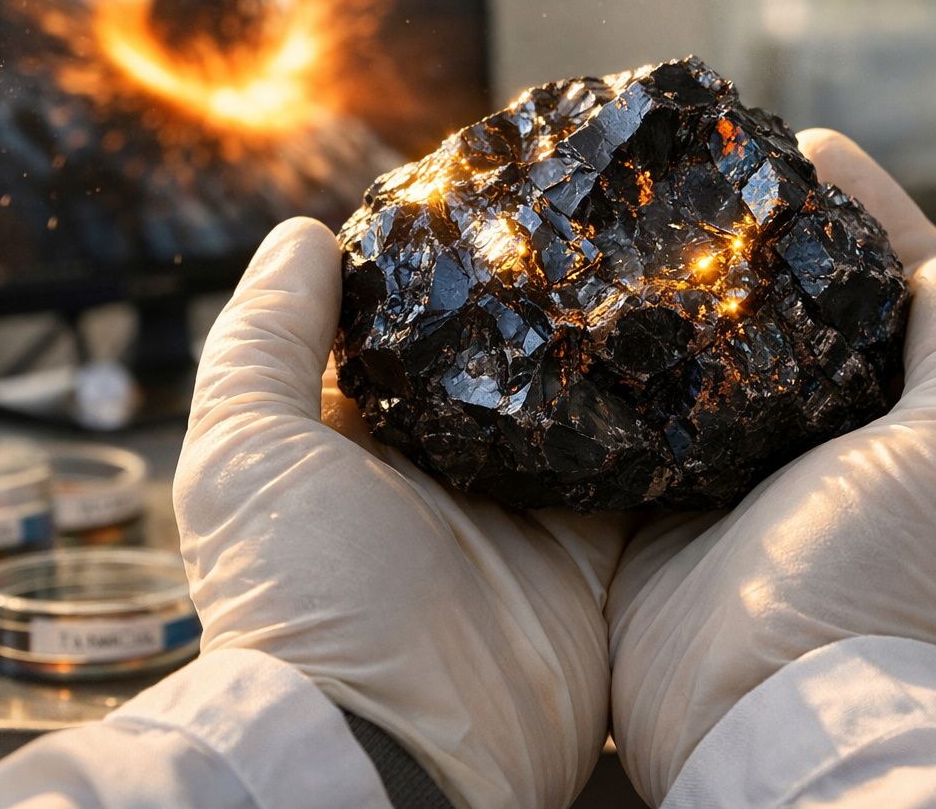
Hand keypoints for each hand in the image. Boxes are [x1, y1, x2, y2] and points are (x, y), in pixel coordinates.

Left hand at [174, 218, 628, 808]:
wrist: (393, 749)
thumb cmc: (295, 598)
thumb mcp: (244, 453)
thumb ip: (265, 340)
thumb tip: (305, 234)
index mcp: (360, 440)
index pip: (403, 327)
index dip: (436, 261)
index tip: (487, 185)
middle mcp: (445, 470)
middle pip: (499, 360)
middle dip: (539, 296)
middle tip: (591, 209)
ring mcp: (522, 510)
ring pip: (574, 404)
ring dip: (606, 347)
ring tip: (651, 256)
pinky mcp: (592, 551)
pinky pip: (636, 471)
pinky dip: (658, 421)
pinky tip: (691, 349)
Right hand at [606, 129, 935, 803]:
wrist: (776, 712)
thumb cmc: (893, 583)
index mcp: (909, 432)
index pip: (895, 296)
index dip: (865, 214)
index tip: (815, 148)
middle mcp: (827, 453)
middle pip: (797, 319)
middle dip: (763, 247)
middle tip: (715, 176)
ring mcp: (741, 485)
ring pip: (714, 361)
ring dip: (688, 298)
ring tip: (648, 218)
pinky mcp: (660, 514)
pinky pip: (642, 422)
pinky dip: (624, 369)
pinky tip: (594, 307)